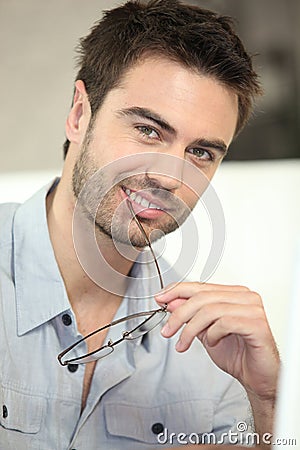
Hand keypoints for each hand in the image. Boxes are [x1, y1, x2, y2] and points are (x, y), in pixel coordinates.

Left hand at [155, 282, 279, 401]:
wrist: (257, 378)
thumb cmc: (237, 354)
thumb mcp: (205, 332)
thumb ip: (191, 316)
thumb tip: (171, 302)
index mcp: (233, 294)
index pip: (201, 286)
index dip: (177, 290)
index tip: (160, 299)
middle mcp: (245, 297)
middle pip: (202, 297)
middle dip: (179, 314)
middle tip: (167, 329)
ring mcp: (253, 309)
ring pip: (210, 309)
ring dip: (191, 329)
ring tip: (184, 343)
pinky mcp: (257, 324)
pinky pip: (224, 322)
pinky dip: (212, 334)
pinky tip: (212, 343)